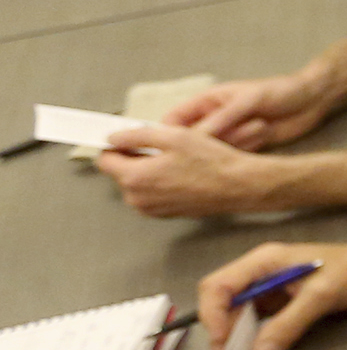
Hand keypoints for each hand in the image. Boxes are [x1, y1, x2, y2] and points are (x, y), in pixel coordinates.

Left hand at [95, 125, 294, 218]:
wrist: (238, 186)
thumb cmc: (210, 162)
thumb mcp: (173, 136)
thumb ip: (136, 135)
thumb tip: (114, 137)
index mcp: (134, 177)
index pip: (104, 160)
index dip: (115, 146)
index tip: (125, 139)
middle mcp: (137, 198)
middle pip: (121, 172)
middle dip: (134, 158)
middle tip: (162, 147)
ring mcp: (150, 209)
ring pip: (137, 183)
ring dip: (148, 171)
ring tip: (175, 161)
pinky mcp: (164, 214)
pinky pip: (151, 194)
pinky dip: (160, 183)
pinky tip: (181, 174)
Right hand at [168, 68, 337, 150]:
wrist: (311, 100)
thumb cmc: (277, 91)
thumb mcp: (247, 101)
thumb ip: (220, 119)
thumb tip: (191, 139)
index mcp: (205, 102)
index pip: (173, 121)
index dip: (168, 136)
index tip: (172, 148)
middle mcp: (213, 120)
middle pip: (192, 142)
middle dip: (208, 142)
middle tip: (225, 137)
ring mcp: (228, 134)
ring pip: (216, 150)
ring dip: (239, 140)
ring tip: (258, 123)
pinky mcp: (244, 147)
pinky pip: (236, 155)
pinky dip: (250, 145)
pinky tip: (265, 131)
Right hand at [197, 238, 346, 349]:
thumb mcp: (323, 295)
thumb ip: (290, 323)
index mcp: (264, 261)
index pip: (218, 285)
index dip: (212, 314)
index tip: (221, 341)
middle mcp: (260, 274)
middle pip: (223, 303)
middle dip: (220, 333)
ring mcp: (269, 289)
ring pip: (237, 316)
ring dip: (233, 340)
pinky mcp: (280, 304)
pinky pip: (256, 323)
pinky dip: (251, 340)